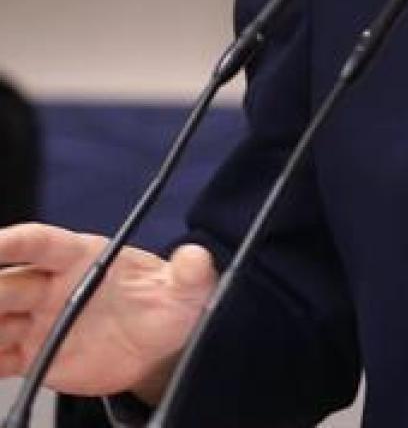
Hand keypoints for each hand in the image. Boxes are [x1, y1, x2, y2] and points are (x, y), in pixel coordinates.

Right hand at [0, 223, 215, 399]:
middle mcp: (52, 286)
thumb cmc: (167, 304)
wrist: (160, 349)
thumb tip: (196, 255)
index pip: (41, 244)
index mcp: (82, 257)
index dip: (13, 242)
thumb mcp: (187, 288)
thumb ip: (190, 272)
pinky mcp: (35, 355)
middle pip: (7, 284)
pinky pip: (0, 358)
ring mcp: (40, 321)